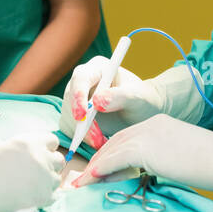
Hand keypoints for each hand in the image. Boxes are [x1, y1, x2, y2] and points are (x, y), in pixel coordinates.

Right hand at [0, 132, 63, 211]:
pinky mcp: (41, 197)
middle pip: (58, 160)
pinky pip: (53, 197)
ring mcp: (43, 178)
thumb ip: (15, 152)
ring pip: (56, 179)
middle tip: (35, 173)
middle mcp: (41, 157)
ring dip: (47, 183)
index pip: (51, 141)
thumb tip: (18, 160)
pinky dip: (45, 199)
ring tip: (32, 188)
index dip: (45, 148)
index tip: (39, 155)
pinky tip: (33, 200)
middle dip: (49, 166)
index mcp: (29, 142)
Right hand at [59, 62, 202, 139]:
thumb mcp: (138, 97)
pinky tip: (98, 142)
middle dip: (80, 122)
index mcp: (98, 68)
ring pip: (69, 116)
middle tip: (96, 139)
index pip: (81, 79)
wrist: (143, 113)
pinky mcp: (75, 116)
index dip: (78, 96)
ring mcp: (77, 99)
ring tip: (101, 143)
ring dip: (81, 133)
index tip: (82, 115)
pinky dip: (81, 138)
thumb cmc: (143, 100)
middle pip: (70, 100)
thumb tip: (97, 101)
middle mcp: (83, 82)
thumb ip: (121, 96)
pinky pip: (71, 128)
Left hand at [72, 114, 212, 194]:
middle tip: (83, 180)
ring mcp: (149, 132)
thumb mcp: (178, 159)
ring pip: (112, 149)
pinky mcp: (147, 147)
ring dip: (95, 168)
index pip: (127, 139)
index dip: (110, 157)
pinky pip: (115, 159)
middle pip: (115, 142)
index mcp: (160, 123)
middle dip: (98, 161)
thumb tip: (135, 174)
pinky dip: (100, 170)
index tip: (99, 174)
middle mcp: (151, 123)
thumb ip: (156, 161)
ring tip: (81, 184)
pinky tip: (91, 182)